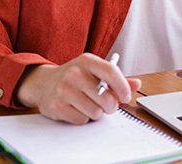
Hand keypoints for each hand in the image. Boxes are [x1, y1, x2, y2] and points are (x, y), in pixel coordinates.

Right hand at [15, 53, 141, 124]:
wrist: (44, 83)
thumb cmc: (75, 77)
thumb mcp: (94, 71)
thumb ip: (116, 78)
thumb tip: (136, 84)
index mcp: (87, 61)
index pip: (111, 72)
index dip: (123, 88)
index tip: (125, 97)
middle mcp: (74, 73)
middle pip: (106, 99)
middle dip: (110, 106)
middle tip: (106, 104)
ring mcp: (64, 90)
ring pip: (95, 112)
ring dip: (96, 113)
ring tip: (88, 104)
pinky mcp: (57, 106)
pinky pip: (82, 120)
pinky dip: (82, 118)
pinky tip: (76, 108)